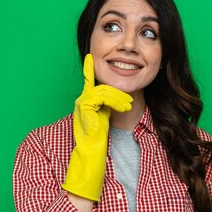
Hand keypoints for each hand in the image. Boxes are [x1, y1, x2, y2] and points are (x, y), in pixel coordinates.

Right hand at [61, 54, 132, 201]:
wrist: (91, 154)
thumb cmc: (99, 139)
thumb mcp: (106, 118)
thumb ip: (109, 106)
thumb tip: (122, 99)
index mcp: (86, 102)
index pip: (89, 81)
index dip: (89, 69)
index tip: (90, 57)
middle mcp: (81, 100)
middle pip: (102, 85)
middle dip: (118, 92)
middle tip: (130, 102)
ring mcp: (81, 103)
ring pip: (104, 90)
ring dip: (120, 97)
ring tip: (129, 107)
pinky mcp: (84, 107)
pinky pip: (103, 96)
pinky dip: (116, 100)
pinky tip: (124, 108)